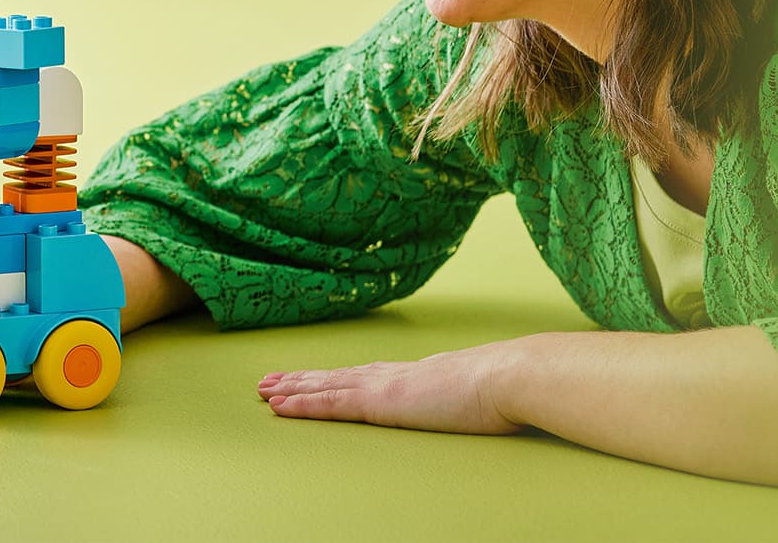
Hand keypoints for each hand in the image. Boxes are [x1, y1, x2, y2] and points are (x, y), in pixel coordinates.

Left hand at [257, 337, 533, 434]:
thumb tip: (485, 400)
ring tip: (264, 390)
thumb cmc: (510, 387)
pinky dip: (302, 404)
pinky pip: (330, 404)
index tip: (320, 376)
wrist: (512, 377)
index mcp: (420, 373)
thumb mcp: (488, 392)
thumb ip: (475, 395)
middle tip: (272, 380)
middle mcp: (396, 374)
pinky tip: (279, 404)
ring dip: (293, 388)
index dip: (339, 376)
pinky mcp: (380, 402)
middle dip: (305, 379)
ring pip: (326, 386)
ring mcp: (385, 386)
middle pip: (339, 376)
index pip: (368, 374)